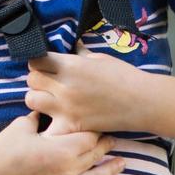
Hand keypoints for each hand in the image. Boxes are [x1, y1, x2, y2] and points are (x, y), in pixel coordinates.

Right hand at [0, 112, 125, 174]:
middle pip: (95, 155)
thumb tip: (49, 106)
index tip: (102, 123)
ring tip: (122, 163)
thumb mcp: (23, 124)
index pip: (90, 137)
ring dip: (110, 170)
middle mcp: (69, 170)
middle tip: (114, 139)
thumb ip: (42, 117)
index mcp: (62, 148)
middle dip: (106, 146)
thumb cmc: (4, 148)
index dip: (97, 130)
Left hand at [25, 42, 149, 133]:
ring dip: (38, 98)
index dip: (38, 61)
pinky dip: (48, 127)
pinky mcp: (72, 125)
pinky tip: (55, 122)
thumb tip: (72, 46)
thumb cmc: (124, 76)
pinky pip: (48, 127)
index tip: (45, 65)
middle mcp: (64, 86)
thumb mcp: (99, 58)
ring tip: (50, 99)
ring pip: (32, 100)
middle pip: (31, 80)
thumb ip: (79, 54)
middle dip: (37, 79)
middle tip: (48, 82)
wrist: (144, 102)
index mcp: (70, 65)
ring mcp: (66, 107)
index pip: (36, 59)